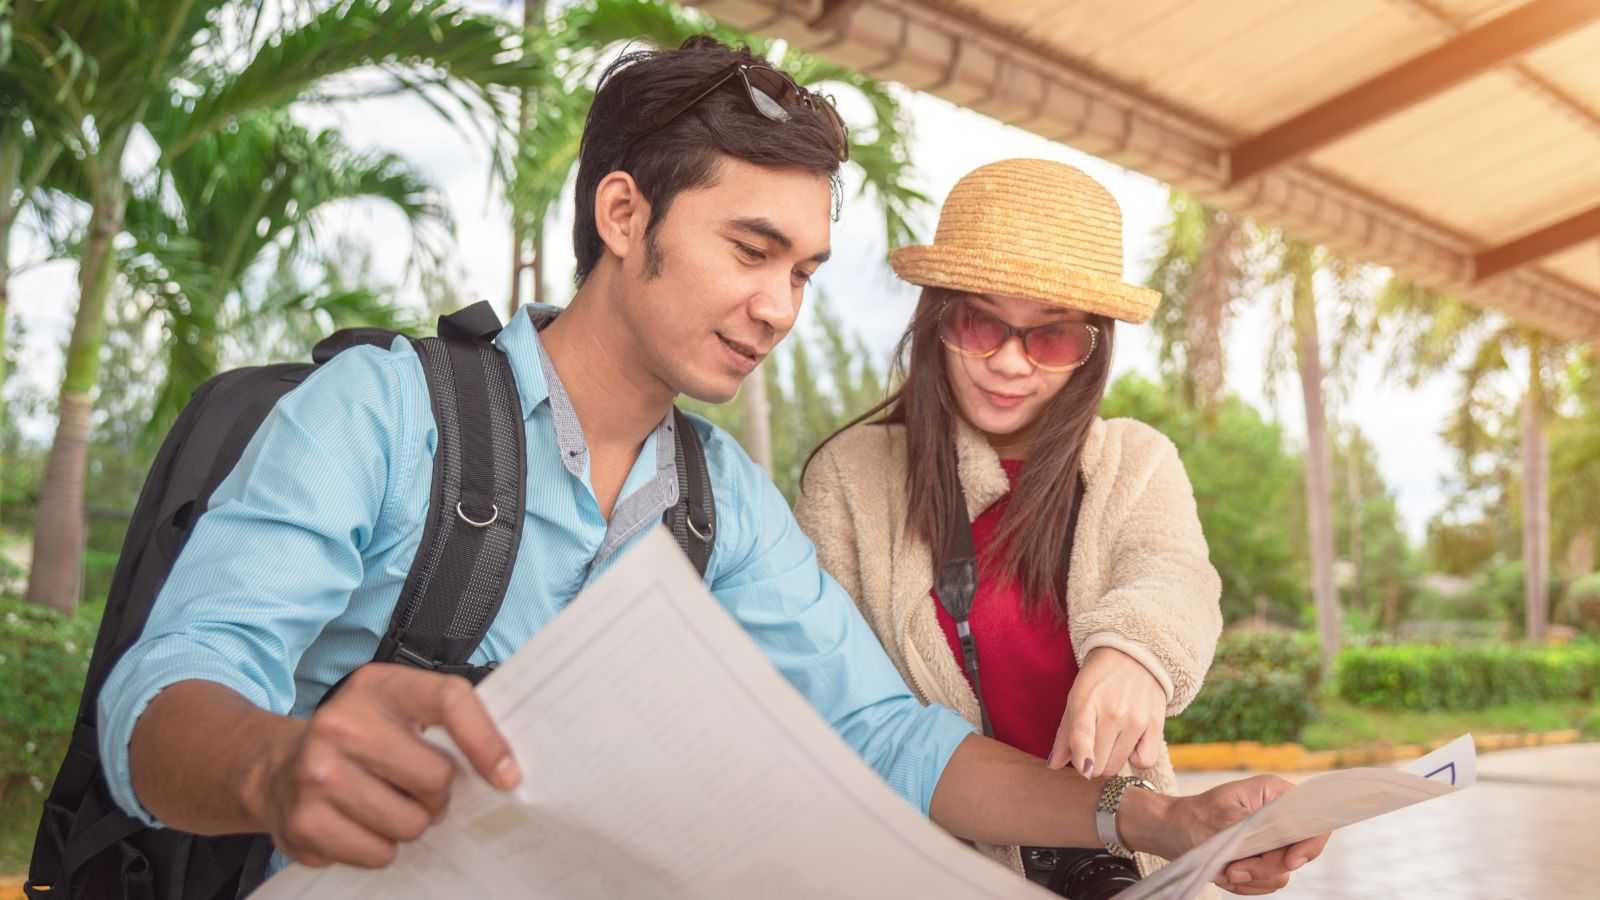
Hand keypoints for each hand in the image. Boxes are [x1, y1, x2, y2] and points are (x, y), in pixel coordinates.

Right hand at [244, 664, 519, 867]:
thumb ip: (447, 722)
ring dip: (411, 823)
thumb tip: (505, 766)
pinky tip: (363, 823)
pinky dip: (381, 847)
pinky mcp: (304, 823)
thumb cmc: (357, 739)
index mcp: (376, 686)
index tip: (507, 775)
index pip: (448, 700)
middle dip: (439, 793)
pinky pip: (379, 853)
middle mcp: (340, 724)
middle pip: (435, 777)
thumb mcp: (396, 708)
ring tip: (389, 804)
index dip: (486, 740)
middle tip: (420, 789)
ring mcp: (316, 774)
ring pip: (410, 823)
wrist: (275, 768)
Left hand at [1048, 647, 1165, 776]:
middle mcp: (1113, 712)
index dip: (1083, 754)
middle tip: (1093, 747)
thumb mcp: (1076, 698)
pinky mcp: (1156, 724)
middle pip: (1099, 763)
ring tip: (1111, 739)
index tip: (1085, 769)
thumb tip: (1053, 765)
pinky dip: (1136, 758)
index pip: (1083, 733)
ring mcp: (1137, 719)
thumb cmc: (1098, 681)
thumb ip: (1065, 734)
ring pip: (1118, 765)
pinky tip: (1130, 743)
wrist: (1134, 655)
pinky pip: (1145, 761)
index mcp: (1086, 702)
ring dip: (1111, 760)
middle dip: (1092, 763)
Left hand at [1131, 774, 1329, 894]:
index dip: (1310, 845)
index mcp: (1275, 794)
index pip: (1313, 820)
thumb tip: (1290, 845)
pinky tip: (1223, 874)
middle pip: (1296, 854)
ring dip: (1250, 878)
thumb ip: (1261, 832)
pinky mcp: (1262, 858)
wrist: (1170, 832)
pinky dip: (1245, 883)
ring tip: (1221, 870)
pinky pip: (1266, 882)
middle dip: (1264, 868)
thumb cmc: (1193, 819)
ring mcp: (1272, 840)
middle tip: (1232, 869)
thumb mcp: (1225, 822)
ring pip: (1280, 873)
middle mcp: (1279, 816)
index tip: (1289, 861)